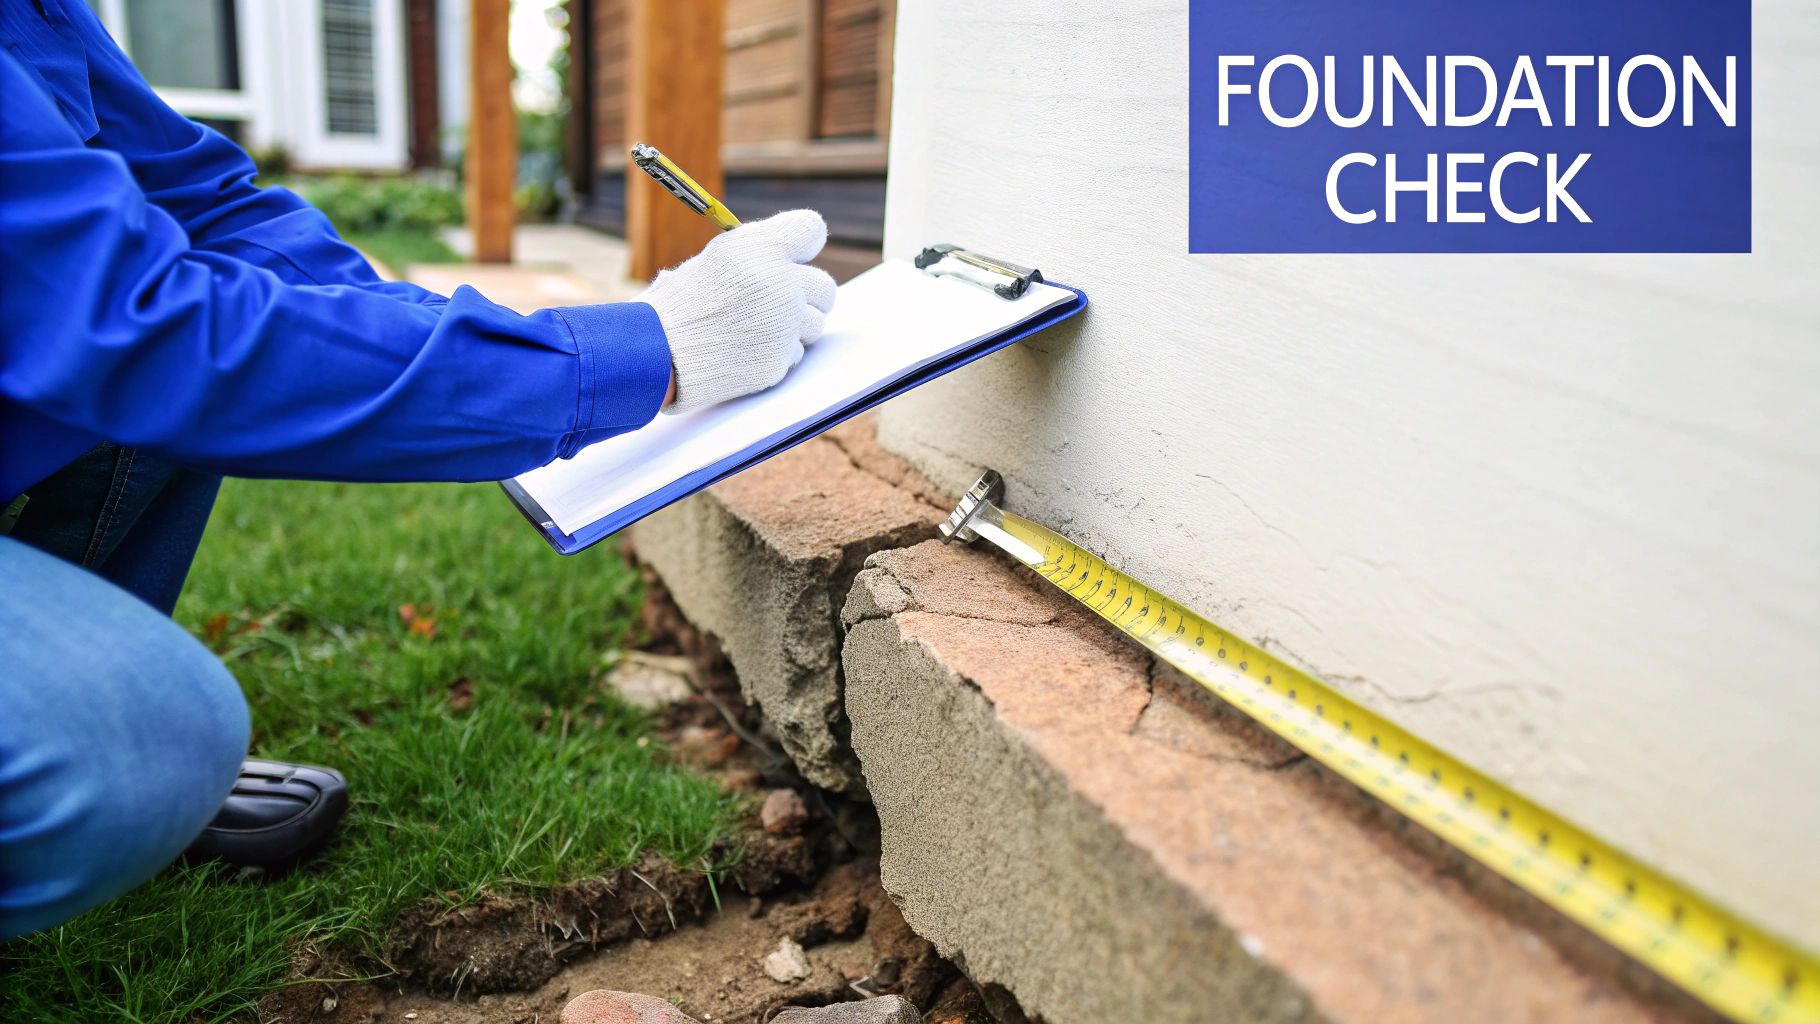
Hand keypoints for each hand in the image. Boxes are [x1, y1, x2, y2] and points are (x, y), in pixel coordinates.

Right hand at [638, 210, 836, 414]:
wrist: (655, 353)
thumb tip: (794, 258)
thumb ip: (760, 253)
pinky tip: (744, 350)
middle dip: (807, 295)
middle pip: (825, 287)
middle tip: (778, 303)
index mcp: (761, 248)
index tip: (792, 257)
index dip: (803, 245)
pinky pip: (796, 354)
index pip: (811, 230)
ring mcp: (783, 324)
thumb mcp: (716, 259)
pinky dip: (776, 354)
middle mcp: (779, 283)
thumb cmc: (680, 303)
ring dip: (792, 328)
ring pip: (814, 324)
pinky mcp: (780, 359)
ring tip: (752, 328)